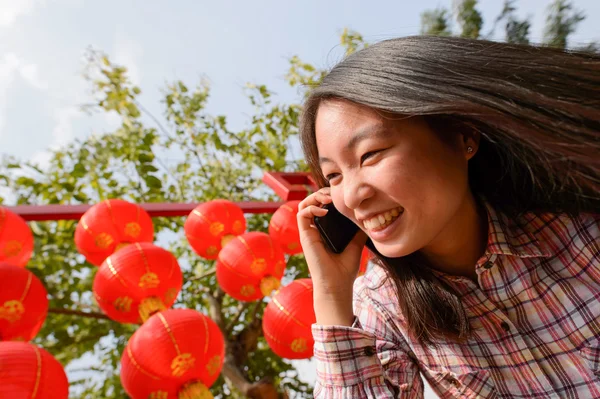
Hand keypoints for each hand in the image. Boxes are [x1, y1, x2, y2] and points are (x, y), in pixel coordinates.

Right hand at [297, 188, 366, 324]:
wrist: (337, 285)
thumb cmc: (345, 269)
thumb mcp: (356, 244)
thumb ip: (358, 231)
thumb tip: (369, 219)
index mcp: (324, 230)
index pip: (322, 206)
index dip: (329, 196)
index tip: (342, 196)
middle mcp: (314, 229)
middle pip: (312, 201)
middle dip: (322, 192)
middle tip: (335, 193)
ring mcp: (309, 232)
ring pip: (303, 204)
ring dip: (314, 196)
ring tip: (328, 199)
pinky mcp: (305, 236)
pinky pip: (301, 214)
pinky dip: (312, 207)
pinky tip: (325, 211)